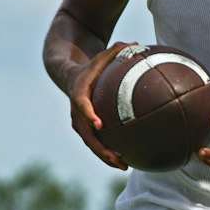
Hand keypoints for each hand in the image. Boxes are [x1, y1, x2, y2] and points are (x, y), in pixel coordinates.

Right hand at [68, 40, 142, 169]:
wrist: (70, 76)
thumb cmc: (93, 65)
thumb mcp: (102, 55)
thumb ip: (117, 50)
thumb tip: (139, 43)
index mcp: (79, 93)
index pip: (81, 105)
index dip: (88, 115)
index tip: (99, 124)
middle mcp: (76, 111)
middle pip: (85, 133)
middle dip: (99, 148)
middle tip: (115, 157)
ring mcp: (79, 122)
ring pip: (90, 143)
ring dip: (105, 156)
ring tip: (123, 166)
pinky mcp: (85, 129)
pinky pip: (96, 143)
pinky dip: (109, 153)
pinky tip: (127, 161)